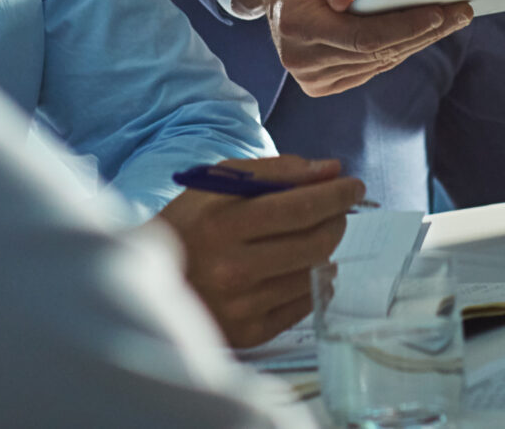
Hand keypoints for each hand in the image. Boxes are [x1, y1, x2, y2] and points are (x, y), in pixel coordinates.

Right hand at [154, 156, 370, 347]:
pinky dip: (315, 283)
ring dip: (326, 250)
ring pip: (313, 274)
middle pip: (313, 242)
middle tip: (338, 210)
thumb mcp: (218, 183)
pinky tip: (307, 268)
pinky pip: (303, 305)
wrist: (151, 283)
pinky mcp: (249, 333)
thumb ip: (276, 171)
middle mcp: (232, 267)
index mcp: (222, 223)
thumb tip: (331, 170)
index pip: (298, 207)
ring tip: (317, 237)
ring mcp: (242, 305)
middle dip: (336, 220)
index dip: (335, 195)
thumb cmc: (189, 224)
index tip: (354, 186)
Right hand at [235, 0, 470, 96]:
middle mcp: (301, 60)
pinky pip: (372, 67)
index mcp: (295, 26)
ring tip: (454, 18)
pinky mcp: (325, 82)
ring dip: (418, 42)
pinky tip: (429, 31)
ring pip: (378, 63)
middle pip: (375, 52)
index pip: (360, 36)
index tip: (439, 13)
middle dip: (422, 32)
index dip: (403, 27)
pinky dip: (401, 48)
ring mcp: (312, 77)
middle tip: (463, 11)